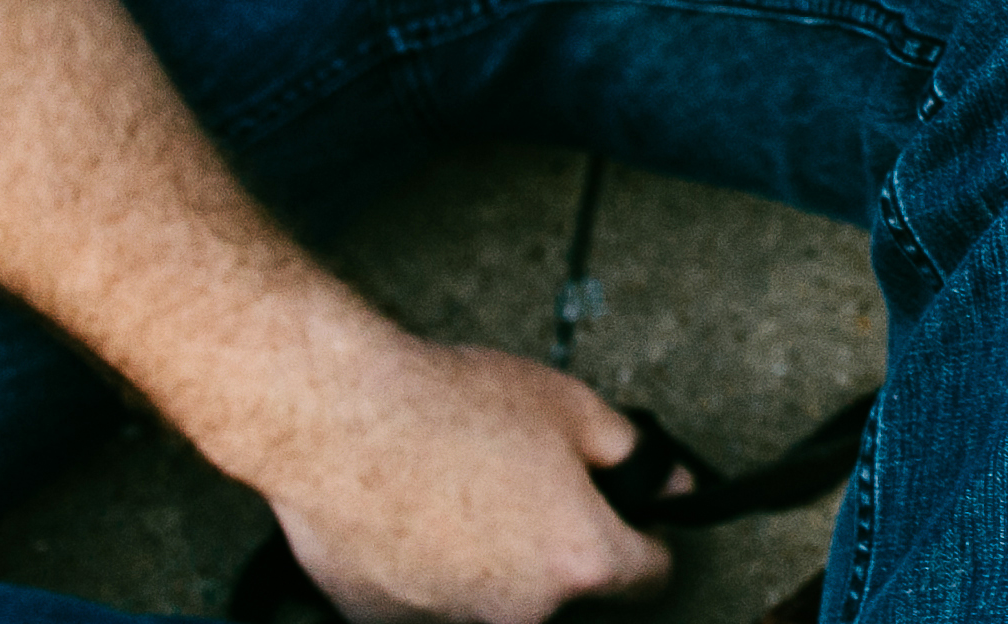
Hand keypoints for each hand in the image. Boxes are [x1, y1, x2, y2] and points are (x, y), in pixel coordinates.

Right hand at [247, 326, 674, 623]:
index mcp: (579, 560)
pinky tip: (411, 516)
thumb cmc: (450, 407)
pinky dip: (429, 570)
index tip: (634, 520)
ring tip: (458, 491)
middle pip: (566, 587)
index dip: (649, 538)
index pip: (650, 577)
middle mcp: (522, 612)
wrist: (338, 421)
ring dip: (491, 559)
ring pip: (495, 597)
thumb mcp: (571, 405)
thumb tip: (670, 481)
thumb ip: (634, 453)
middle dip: (558, 544)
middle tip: (526, 483)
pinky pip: (429, 600)